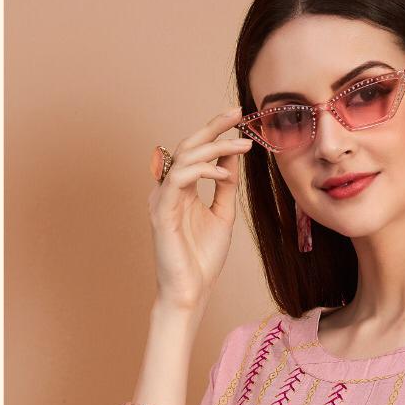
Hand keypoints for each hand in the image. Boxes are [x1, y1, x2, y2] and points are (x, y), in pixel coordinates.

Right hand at [147, 106, 253, 312]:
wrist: (191, 291)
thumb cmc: (203, 258)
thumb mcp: (223, 214)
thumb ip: (225, 186)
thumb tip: (232, 156)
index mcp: (181, 189)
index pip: (196, 151)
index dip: (214, 131)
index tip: (238, 117)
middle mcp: (168, 189)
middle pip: (187, 146)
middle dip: (212, 127)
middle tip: (236, 113)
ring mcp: (162, 199)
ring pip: (184, 159)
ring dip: (214, 148)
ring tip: (242, 146)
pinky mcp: (161, 212)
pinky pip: (179, 180)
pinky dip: (203, 172)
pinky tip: (224, 172)